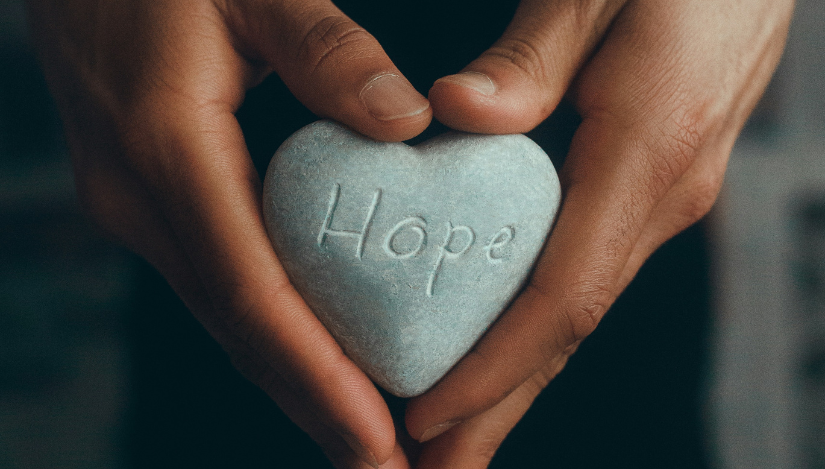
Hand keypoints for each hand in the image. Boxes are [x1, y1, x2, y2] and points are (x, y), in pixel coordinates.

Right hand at [26, 0, 432, 466]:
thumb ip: (327, 51)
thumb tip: (406, 122)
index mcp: (170, 149)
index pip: (252, 291)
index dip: (314, 372)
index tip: (375, 433)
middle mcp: (143, 200)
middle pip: (240, 329)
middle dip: (312, 407)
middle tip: (383, 468)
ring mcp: (140, 208)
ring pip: (229, 319)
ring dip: (294, 384)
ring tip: (362, 439)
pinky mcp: (154, 204)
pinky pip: (222, 286)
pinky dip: (273, 336)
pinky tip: (317, 363)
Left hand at [405, 0, 793, 465]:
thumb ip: (530, 60)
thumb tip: (455, 114)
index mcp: (648, 150)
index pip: (561, 295)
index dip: (492, 367)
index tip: (425, 418)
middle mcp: (661, 197)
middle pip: (568, 329)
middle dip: (499, 408)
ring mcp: (660, 199)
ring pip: (575, 311)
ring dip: (514, 379)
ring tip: (454, 434)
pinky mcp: (648, 189)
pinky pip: (582, 275)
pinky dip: (534, 327)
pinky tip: (498, 348)